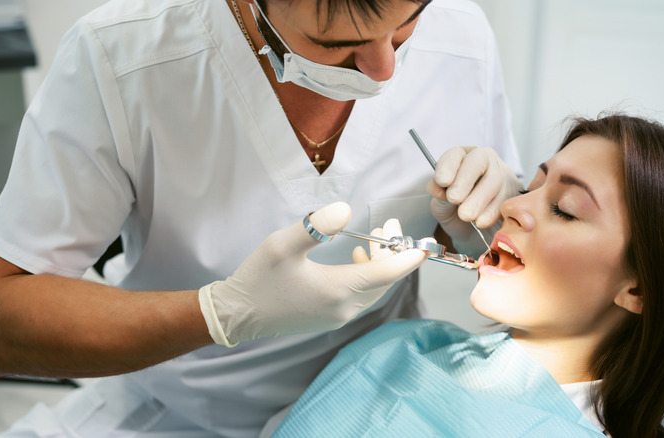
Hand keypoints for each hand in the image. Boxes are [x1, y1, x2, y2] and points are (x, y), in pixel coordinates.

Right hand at [198, 202, 428, 345]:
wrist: (238, 313)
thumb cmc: (259, 277)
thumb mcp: (282, 244)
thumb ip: (316, 226)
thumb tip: (346, 209)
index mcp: (339, 290)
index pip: (387, 273)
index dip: (409, 256)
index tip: (426, 243)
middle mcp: (345, 307)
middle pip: (384, 280)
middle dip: (393, 252)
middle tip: (390, 223)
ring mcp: (339, 316)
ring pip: (374, 288)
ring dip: (380, 263)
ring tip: (376, 236)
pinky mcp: (331, 318)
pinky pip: (362, 296)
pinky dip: (368, 275)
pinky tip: (358, 257)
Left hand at [426, 146, 521, 252]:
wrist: (471, 233)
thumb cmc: (454, 212)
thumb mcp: (440, 204)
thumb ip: (438, 194)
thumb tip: (437, 187)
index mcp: (462, 158)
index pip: (456, 154)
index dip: (448, 166)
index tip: (442, 181)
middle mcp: (484, 161)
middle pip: (479, 160)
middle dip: (464, 180)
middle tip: (454, 198)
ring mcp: (502, 174)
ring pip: (495, 179)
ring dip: (478, 199)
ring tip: (465, 215)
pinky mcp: (514, 192)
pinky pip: (506, 198)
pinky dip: (492, 211)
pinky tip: (480, 222)